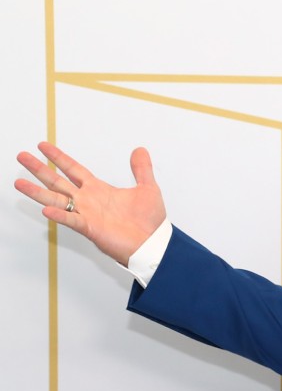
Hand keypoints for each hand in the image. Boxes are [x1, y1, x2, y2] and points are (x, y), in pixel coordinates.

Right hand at [14, 142, 166, 265]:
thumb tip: (140, 150)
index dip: (58, 158)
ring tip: (20, 183)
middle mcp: (88, 200)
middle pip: (58, 181)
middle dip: (39, 169)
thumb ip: (141, 169)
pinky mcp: (90, 228)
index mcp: (99, 190)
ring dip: (38, 192)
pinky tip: (46, 210)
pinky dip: (60, 216)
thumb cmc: (150, 221)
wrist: (153, 243)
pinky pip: (72, 220)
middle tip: (22, 156)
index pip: (74, 169)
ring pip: (56, 200)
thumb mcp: (148, 188)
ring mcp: (87, 214)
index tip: (43, 146)